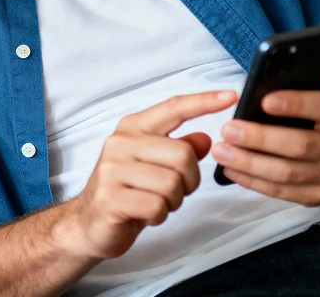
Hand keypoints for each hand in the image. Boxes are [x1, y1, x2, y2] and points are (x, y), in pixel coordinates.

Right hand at [57, 90, 237, 259]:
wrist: (88, 223)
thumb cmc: (125, 191)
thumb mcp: (154, 165)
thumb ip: (179, 149)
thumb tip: (206, 139)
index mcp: (133, 128)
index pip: (173, 108)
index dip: (203, 102)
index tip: (230, 96)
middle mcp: (120, 142)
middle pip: (183, 155)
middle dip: (189, 181)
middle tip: (173, 192)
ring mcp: (112, 169)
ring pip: (173, 184)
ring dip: (173, 201)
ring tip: (155, 202)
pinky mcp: (111, 197)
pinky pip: (157, 206)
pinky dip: (159, 215)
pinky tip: (144, 214)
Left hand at [212, 35, 319, 205]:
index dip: (296, 104)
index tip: (265, 99)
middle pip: (301, 146)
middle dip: (261, 139)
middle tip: (228, 128)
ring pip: (288, 174)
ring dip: (251, 163)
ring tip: (221, 150)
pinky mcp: (318, 196)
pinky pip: (283, 193)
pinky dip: (254, 182)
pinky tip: (231, 169)